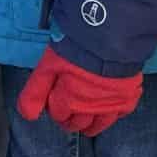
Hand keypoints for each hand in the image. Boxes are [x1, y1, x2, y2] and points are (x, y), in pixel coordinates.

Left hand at [16, 45, 142, 136]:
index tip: (55, 100)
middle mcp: (91, 108)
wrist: (112, 32)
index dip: (55, 108)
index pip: (59, 115)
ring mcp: (112, 103)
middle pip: (78, 124)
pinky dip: (114, 112)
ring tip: (86, 121)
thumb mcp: (48, 64)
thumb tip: (28, 116)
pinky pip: (121, 113)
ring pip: (100, 124)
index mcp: (70, 101)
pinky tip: (110, 107)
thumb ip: (36, 91)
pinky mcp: (129, 95)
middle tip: (69, 112)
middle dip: (70, 120)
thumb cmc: (76, 45)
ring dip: (91, 125)